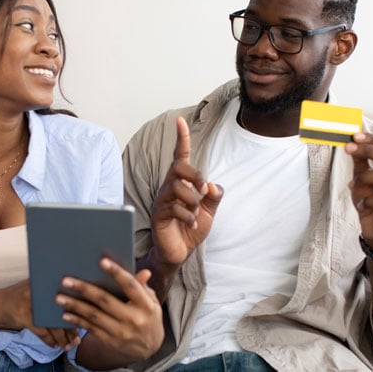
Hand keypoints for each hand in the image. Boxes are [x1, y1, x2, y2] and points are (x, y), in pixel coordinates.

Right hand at [0, 280, 79, 350]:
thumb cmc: (21, 295)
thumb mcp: (36, 287)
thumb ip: (52, 288)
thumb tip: (79, 293)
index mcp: (45, 281)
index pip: (66, 293)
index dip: (79, 306)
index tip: (88, 318)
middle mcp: (39, 290)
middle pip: (61, 310)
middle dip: (71, 326)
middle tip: (79, 338)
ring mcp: (31, 304)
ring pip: (53, 323)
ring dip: (62, 337)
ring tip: (69, 346)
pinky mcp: (24, 317)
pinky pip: (41, 331)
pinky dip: (49, 340)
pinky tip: (55, 345)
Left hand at [57, 258, 163, 360]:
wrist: (149, 348)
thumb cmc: (148, 317)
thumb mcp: (152, 301)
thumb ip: (142, 287)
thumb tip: (143, 272)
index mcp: (146, 305)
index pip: (130, 286)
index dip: (116, 273)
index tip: (102, 261)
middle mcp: (133, 319)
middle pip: (105, 300)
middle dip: (84, 289)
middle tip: (66, 280)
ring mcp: (121, 332)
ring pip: (94, 316)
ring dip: (75, 306)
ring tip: (59, 297)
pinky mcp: (110, 341)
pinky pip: (91, 328)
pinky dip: (77, 320)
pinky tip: (66, 313)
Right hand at [150, 116, 222, 266]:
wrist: (179, 252)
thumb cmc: (191, 229)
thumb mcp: (209, 212)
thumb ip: (214, 197)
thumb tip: (212, 185)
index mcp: (181, 183)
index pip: (180, 156)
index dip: (181, 139)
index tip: (179, 120)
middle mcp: (169, 187)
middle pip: (178, 167)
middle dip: (195, 176)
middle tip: (203, 191)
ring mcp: (162, 200)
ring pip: (177, 188)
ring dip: (193, 202)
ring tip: (195, 215)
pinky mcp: (158, 215)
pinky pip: (174, 208)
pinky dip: (189, 217)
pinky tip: (192, 225)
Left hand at [345, 132, 372, 247]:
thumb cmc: (370, 199)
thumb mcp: (361, 177)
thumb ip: (360, 161)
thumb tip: (353, 141)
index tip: (355, 136)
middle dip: (369, 150)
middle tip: (349, 148)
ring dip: (365, 178)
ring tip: (353, 186)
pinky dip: (368, 200)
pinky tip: (362, 204)